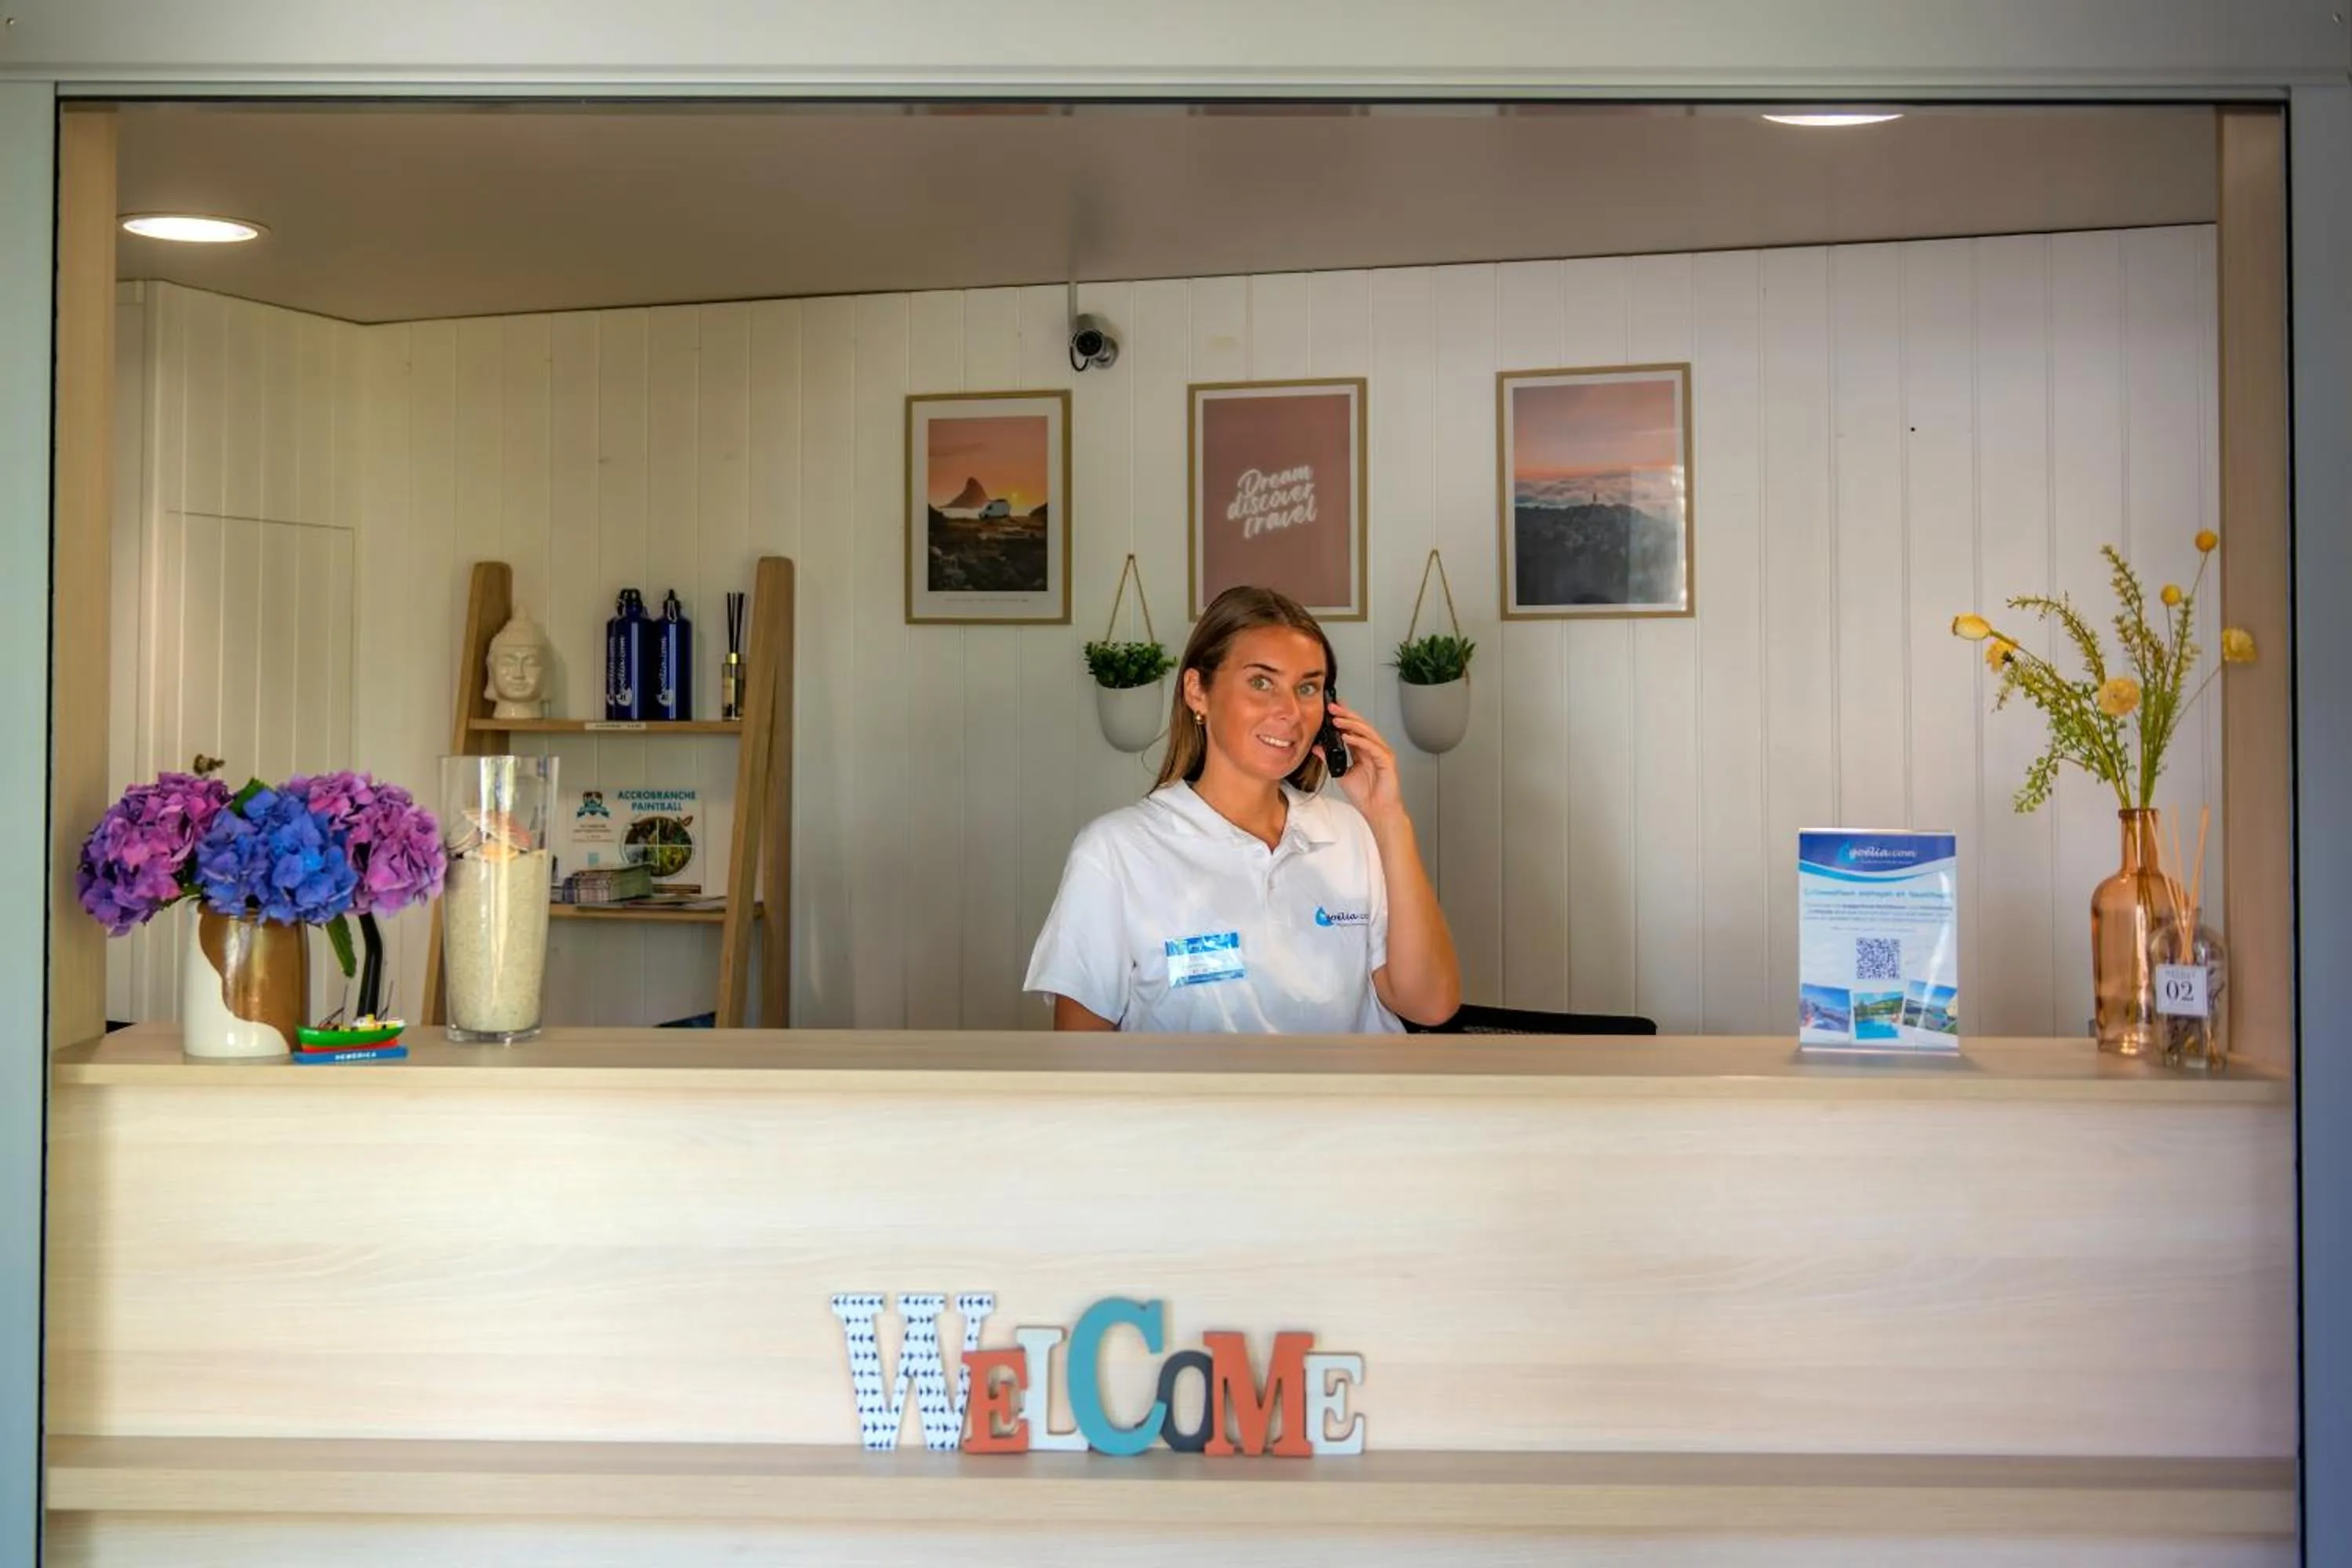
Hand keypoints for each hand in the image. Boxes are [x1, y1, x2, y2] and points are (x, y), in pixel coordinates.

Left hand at [1318, 700, 1405, 827]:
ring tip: (1336, 720)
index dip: (1343, 717)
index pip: (1353, 728)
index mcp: (1363, 750)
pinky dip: (1359, 740)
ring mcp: (1381, 753)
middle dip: (1346, 715)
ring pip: (1367, 732)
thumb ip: (1329, 760)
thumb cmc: (1365, 795)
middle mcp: (1373, 748)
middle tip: (1332, 707)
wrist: (1378, 811)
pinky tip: (1347, 737)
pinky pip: (1372, 746)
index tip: (1330, 709)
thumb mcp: (1341, 774)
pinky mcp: (1387, 760)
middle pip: (1360, 726)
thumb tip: (1316, 747)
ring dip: (1351, 725)